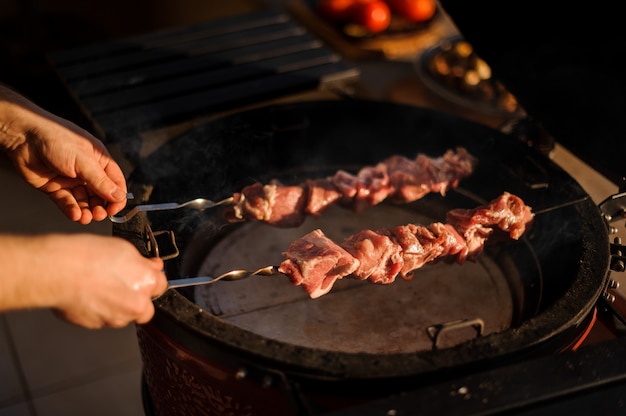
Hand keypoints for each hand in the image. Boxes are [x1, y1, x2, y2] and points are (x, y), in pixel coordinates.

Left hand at [0, 84, 126, 223]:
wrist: (22, 137)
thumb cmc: (55, 138)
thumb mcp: (83, 160)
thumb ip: (100, 181)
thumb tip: (119, 196)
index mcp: (99, 160)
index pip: (115, 183)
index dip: (117, 197)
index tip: (114, 210)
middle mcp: (87, 171)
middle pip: (100, 195)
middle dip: (101, 207)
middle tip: (99, 215)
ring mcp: (71, 180)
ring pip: (84, 201)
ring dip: (86, 211)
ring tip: (86, 218)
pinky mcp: (55, 188)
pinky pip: (67, 202)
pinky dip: (72, 210)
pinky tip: (75, 214)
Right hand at [0, 234, 168, 327]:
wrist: (59, 271)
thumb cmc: (89, 255)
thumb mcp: (124, 249)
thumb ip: (143, 263)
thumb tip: (154, 266)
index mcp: (148, 283)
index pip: (161, 286)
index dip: (150, 279)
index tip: (141, 275)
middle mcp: (137, 305)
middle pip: (144, 307)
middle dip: (136, 300)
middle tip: (119, 286)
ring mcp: (116, 318)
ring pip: (122, 315)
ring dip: (116, 306)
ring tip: (98, 288)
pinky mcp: (95, 325)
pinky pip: (102, 319)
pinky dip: (97, 310)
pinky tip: (87, 296)